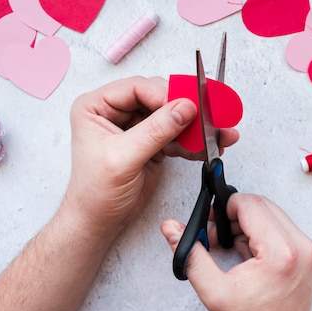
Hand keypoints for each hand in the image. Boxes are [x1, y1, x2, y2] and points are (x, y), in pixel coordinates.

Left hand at [62, 76, 237, 238]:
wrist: (99, 222)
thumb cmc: (95, 193)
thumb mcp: (123, 159)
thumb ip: (155, 131)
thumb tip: (183, 108)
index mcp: (96, 107)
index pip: (136, 88)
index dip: (163, 94)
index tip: (186, 106)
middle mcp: (115, 112)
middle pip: (157, 98)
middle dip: (184, 108)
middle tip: (206, 116)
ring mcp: (135, 127)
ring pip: (171, 116)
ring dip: (194, 126)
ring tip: (216, 133)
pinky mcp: (151, 143)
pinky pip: (176, 135)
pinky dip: (192, 142)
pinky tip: (206, 147)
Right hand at [161, 194, 311, 310]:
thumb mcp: (212, 290)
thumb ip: (190, 254)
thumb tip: (171, 229)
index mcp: (280, 253)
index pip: (252, 205)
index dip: (227, 207)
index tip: (213, 220)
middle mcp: (300, 247)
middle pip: (264, 205)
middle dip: (236, 215)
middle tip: (219, 235)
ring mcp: (308, 251)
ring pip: (274, 214)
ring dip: (249, 224)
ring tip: (233, 248)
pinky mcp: (309, 255)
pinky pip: (283, 228)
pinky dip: (263, 233)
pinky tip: (250, 254)